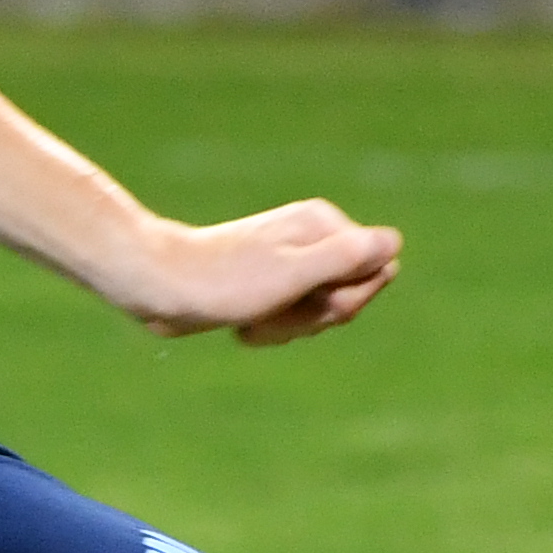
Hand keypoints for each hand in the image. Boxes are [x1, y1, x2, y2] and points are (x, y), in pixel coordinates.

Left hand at [113, 200, 401, 346]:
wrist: (159, 286)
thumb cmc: (223, 281)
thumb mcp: (292, 274)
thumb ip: (344, 258)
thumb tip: (393, 243)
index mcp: (325, 224)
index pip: (377, 272)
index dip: (345, 300)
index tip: (303, 300)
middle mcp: (313, 235)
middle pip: (350, 295)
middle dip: (316, 317)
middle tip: (273, 311)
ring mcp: (293, 258)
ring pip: (322, 311)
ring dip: (291, 327)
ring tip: (254, 321)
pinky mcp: (271, 280)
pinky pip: (296, 316)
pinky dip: (273, 328)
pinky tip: (244, 327)